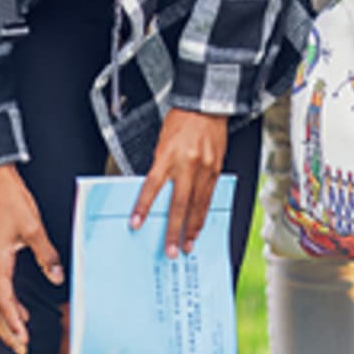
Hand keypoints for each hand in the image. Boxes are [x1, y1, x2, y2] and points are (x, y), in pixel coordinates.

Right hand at [0, 163, 62, 353]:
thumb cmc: (13, 202)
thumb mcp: (34, 227)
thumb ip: (46, 254)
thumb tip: (58, 277)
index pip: (3, 302)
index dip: (13, 324)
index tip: (24, 340)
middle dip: (6, 331)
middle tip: (22, 349)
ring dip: (6, 321)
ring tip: (22, 336)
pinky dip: (8, 306)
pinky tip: (21, 311)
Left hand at [131, 108, 229, 255]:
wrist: (206, 103)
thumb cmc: (182, 119)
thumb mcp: (163, 141)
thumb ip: (160, 166)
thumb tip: (155, 192)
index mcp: (169, 154)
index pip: (152, 185)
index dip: (143, 206)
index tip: (136, 223)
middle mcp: (188, 163)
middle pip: (179, 203)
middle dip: (174, 230)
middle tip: (171, 249)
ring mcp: (205, 167)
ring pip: (198, 205)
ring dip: (192, 228)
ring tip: (188, 244)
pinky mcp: (216, 168)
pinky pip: (210, 196)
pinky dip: (204, 213)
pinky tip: (200, 224)